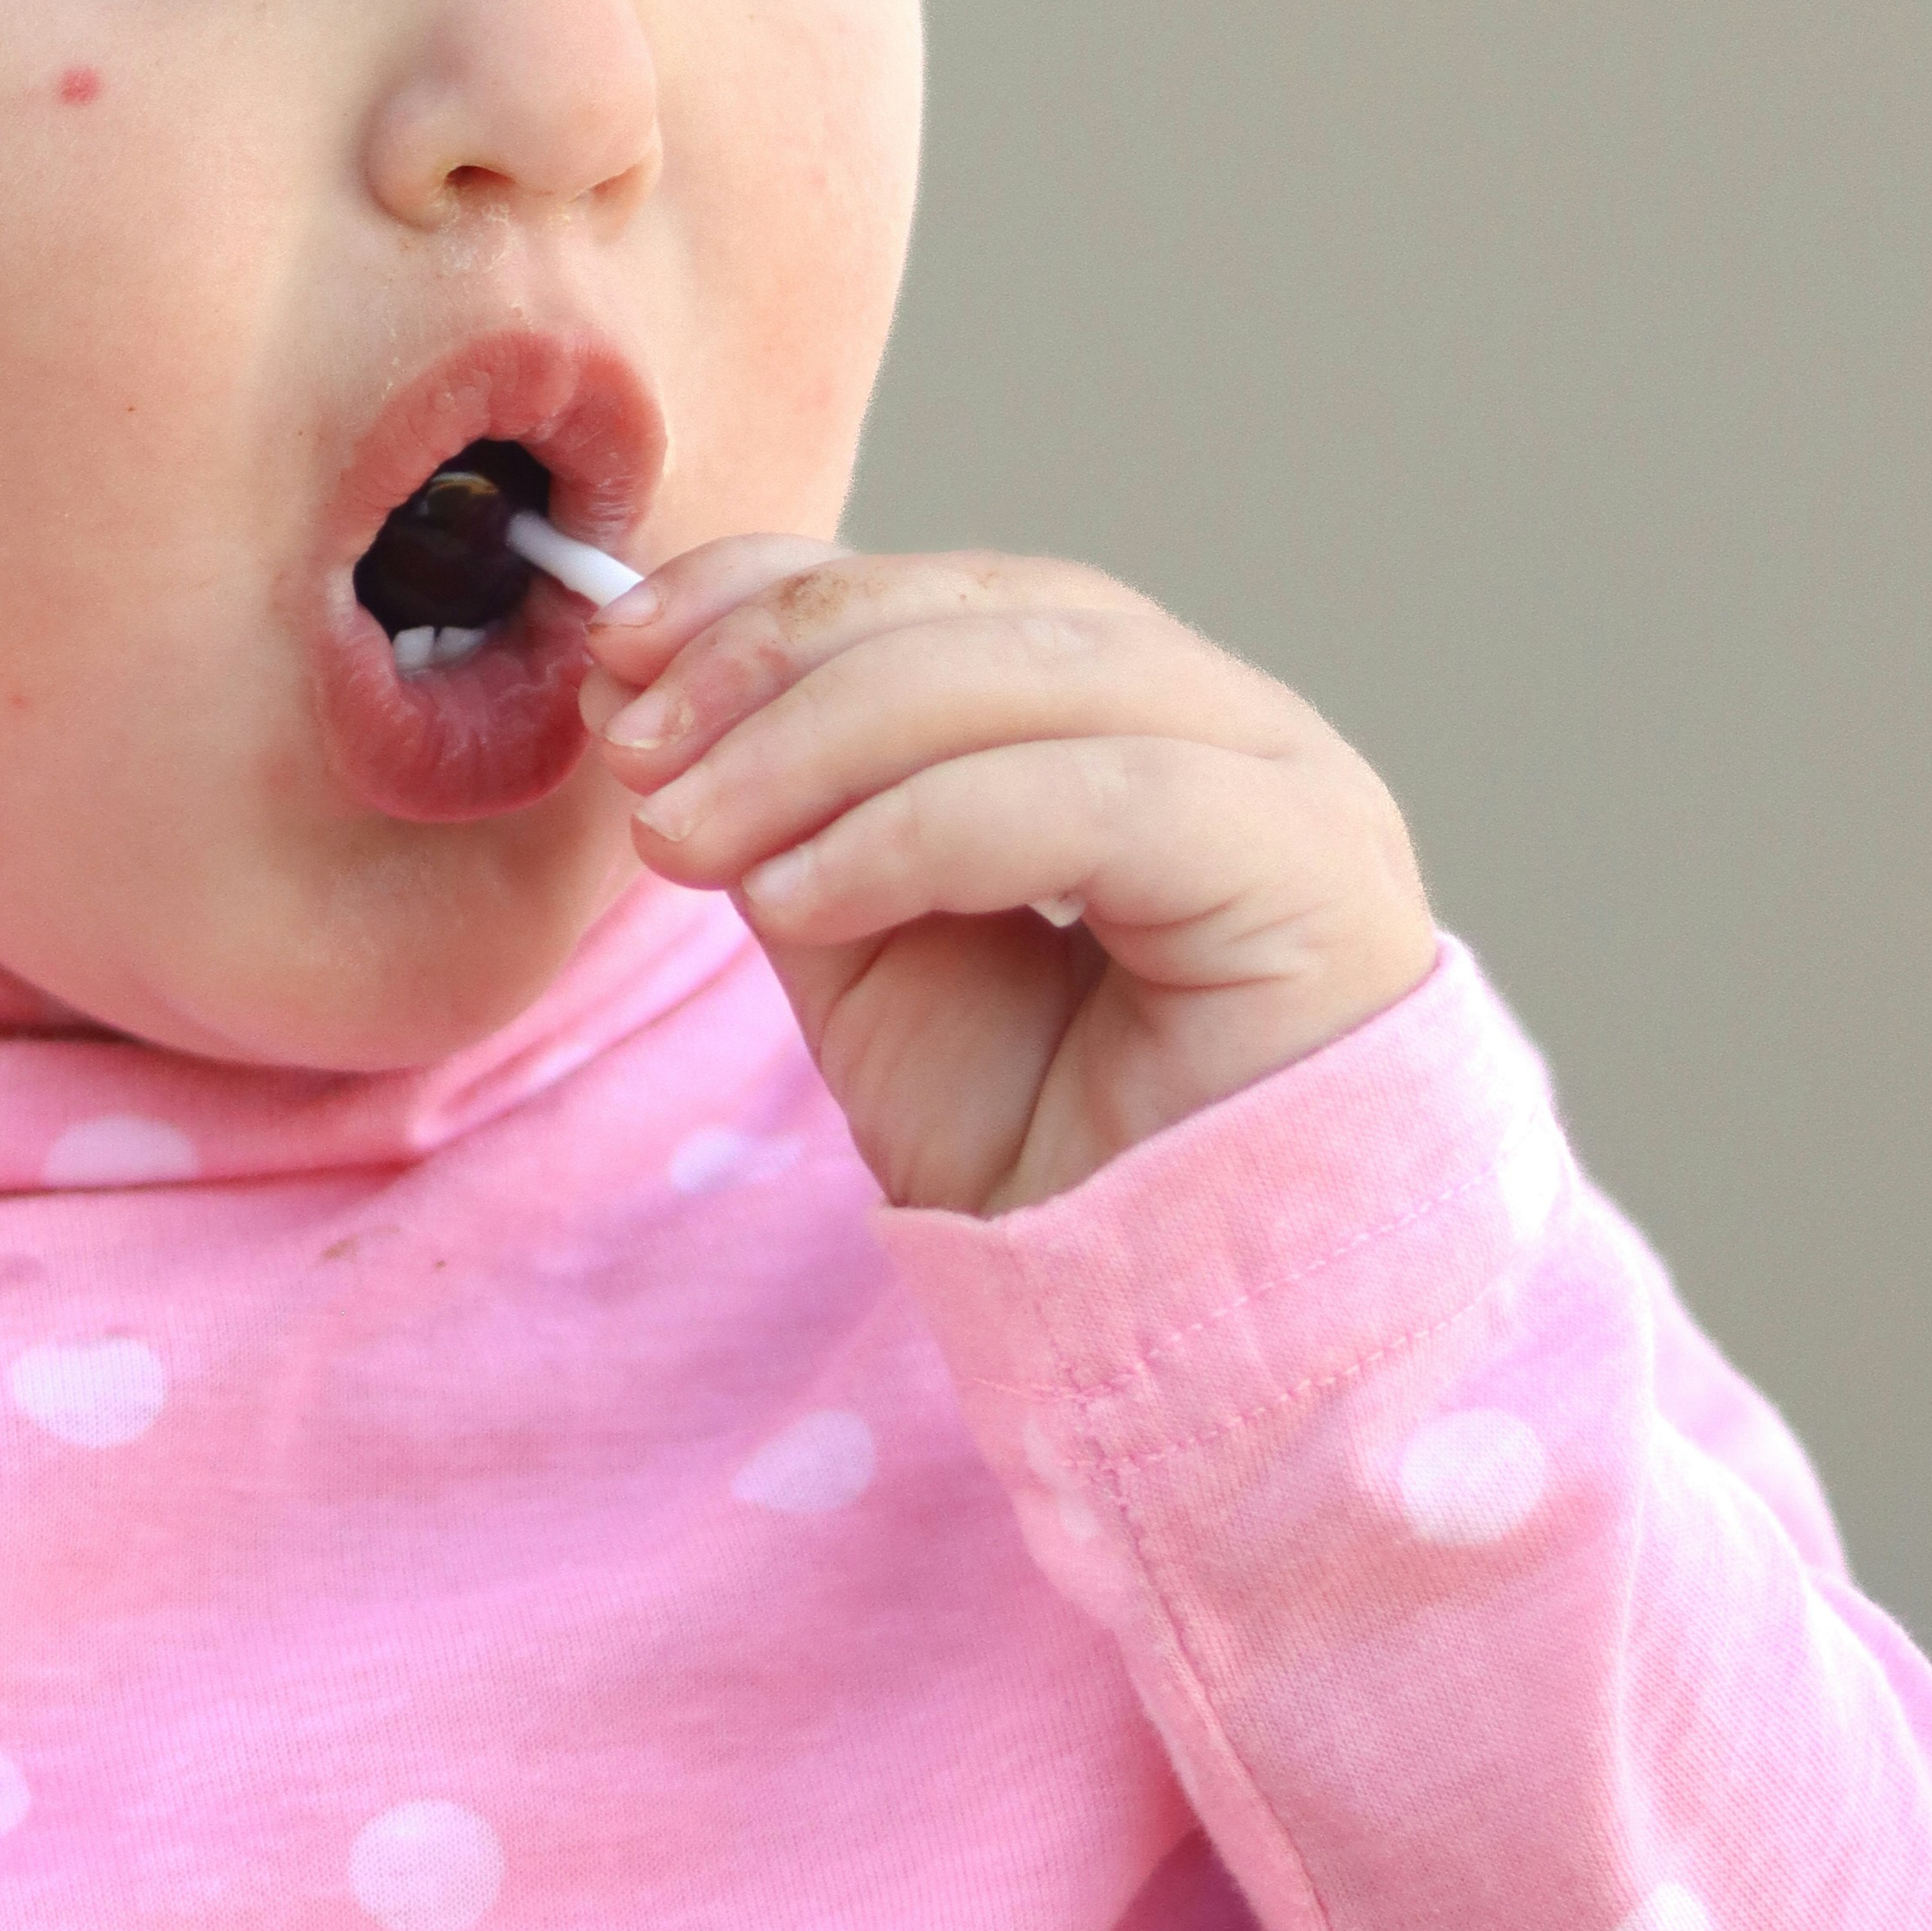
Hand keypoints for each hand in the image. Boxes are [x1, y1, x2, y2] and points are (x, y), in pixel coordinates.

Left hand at [583, 542, 1437, 1215]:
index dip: (779, 591)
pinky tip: (798, 898)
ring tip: (687, 837)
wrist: (1173, 1339)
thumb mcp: (868, 961)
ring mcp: (1291, 793)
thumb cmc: (1050, 1159)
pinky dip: (919, 828)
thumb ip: (782, 816)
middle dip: (780, 662)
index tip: (621, 642)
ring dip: (820, 742)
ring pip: (1034, 677)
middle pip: (986, 613)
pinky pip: (1098, 795)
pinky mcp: (1311, 879)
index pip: (951, 591)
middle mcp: (1235, 731)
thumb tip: (639, 689)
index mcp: (1138, 722)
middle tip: (637, 751)